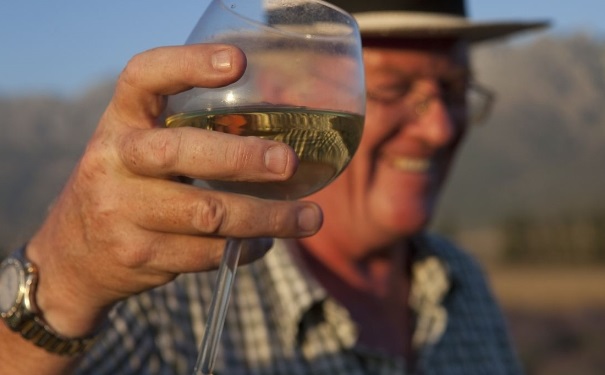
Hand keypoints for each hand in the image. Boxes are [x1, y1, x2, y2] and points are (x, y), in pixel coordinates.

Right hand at [25, 44, 322, 336]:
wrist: (72, 259)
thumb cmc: (125, 189)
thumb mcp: (136, 151)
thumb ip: (183, 138)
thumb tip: (275, 137)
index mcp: (119, 124)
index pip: (143, 78)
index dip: (188, 64)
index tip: (238, 63)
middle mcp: (114, 162)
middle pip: (180, 152)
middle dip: (243, 158)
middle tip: (288, 163)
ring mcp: (122, 212)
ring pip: (207, 215)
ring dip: (267, 218)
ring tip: (309, 217)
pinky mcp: (138, 255)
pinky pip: (207, 253)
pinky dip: (245, 249)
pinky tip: (263, 243)